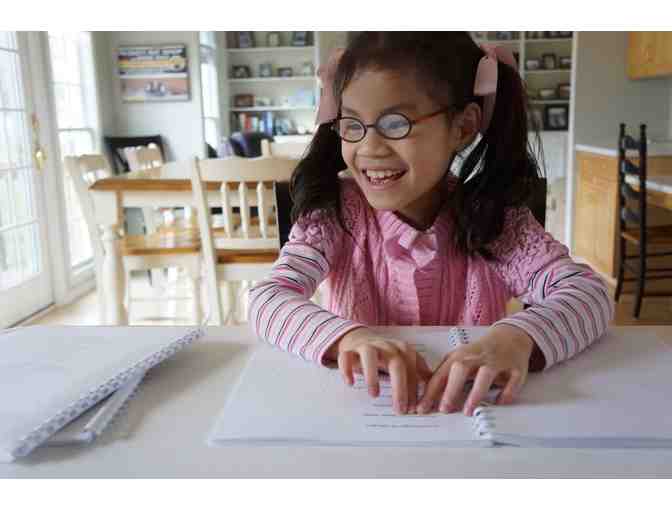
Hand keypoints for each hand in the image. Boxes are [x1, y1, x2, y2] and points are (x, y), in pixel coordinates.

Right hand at [326, 328, 432, 414]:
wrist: (360, 339)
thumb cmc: (385, 356)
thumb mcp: (404, 361)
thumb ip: (418, 373)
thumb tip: (436, 390)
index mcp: (402, 349)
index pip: (412, 369)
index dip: (414, 389)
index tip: (414, 409)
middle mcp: (385, 346)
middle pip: (396, 364)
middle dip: (400, 388)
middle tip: (400, 410)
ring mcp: (366, 347)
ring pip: (369, 356)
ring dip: (373, 376)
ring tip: (375, 395)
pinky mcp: (349, 351)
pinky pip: (346, 357)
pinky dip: (347, 370)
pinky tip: (351, 383)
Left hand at [417, 324, 534, 415]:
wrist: (509, 336)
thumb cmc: (480, 352)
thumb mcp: (459, 358)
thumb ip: (444, 374)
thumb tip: (425, 394)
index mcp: (460, 355)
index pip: (442, 373)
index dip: (431, 391)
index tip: (423, 407)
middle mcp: (477, 357)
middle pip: (461, 369)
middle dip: (451, 389)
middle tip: (444, 409)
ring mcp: (497, 361)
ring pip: (485, 374)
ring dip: (476, 393)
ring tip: (468, 411)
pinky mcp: (516, 367)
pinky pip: (512, 380)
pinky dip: (507, 392)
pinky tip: (499, 403)